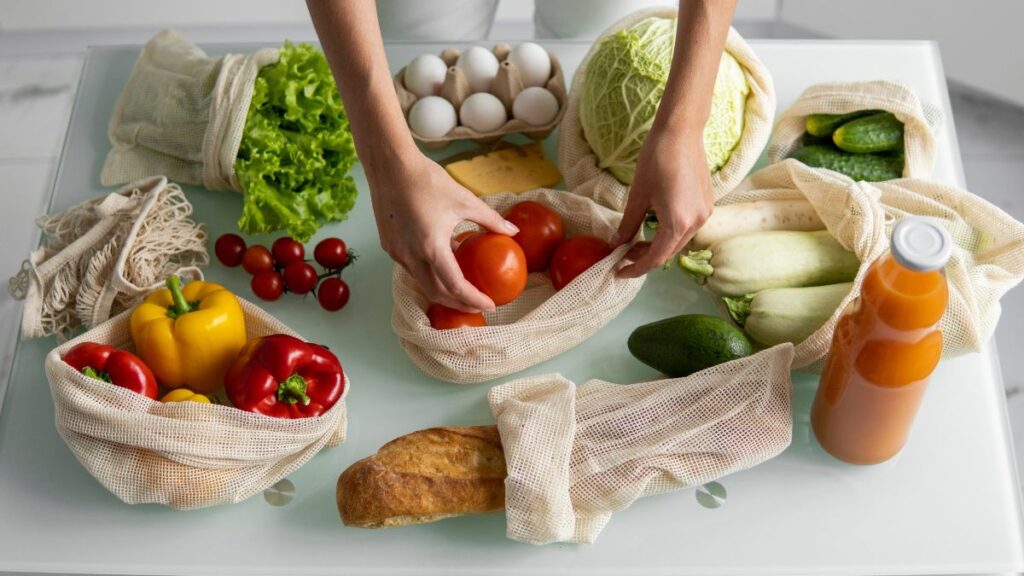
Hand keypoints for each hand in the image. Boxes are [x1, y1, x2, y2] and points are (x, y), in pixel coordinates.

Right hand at [366, 155, 518, 312]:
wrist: (390, 165)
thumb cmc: (427, 180)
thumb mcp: (465, 200)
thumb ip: (490, 220)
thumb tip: (513, 232)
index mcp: (431, 246)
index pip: (455, 286)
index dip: (474, 299)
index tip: (490, 305)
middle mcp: (410, 255)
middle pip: (436, 293)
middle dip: (458, 303)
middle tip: (477, 304)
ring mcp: (396, 253)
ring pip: (422, 282)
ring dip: (442, 289)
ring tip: (463, 287)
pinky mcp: (389, 246)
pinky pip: (411, 268)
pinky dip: (428, 272)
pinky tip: (442, 262)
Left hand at [612, 131, 713, 277]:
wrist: (681, 131)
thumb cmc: (656, 159)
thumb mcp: (637, 196)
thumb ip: (627, 225)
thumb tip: (616, 244)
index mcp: (678, 223)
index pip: (656, 257)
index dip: (636, 268)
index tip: (619, 271)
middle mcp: (697, 222)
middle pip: (669, 252)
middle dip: (646, 257)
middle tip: (624, 254)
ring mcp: (705, 213)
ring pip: (679, 241)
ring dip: (658, 245)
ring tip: (637, 240)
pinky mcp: (707, 204)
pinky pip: (688, 227)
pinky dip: (670, 232)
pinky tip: (655, 224)